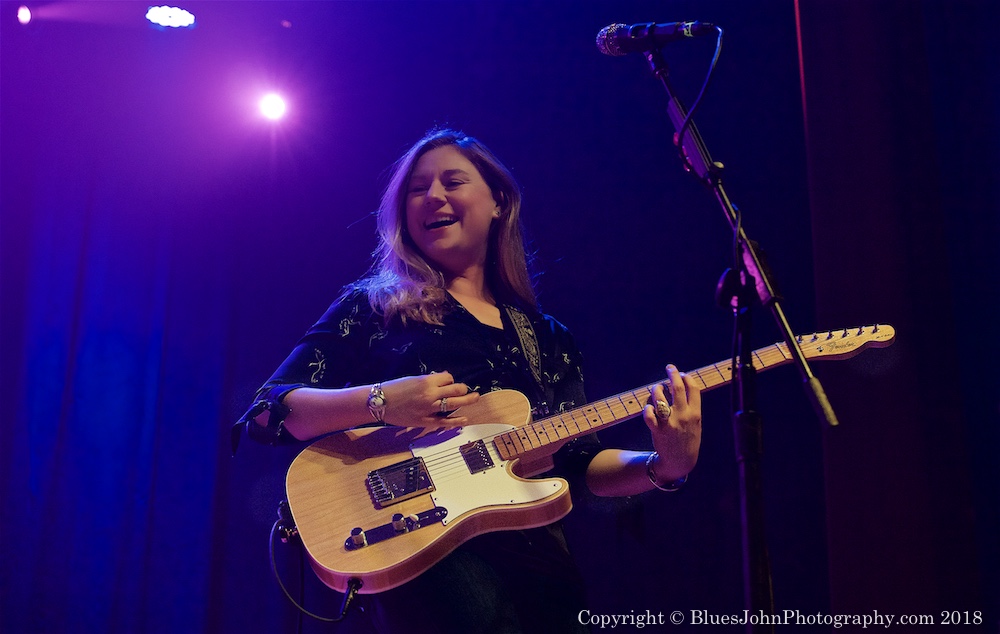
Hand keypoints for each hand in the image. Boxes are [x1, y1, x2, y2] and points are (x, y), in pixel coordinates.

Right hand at [380, 371, 479, 427]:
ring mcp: (429, 409)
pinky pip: (444, 422)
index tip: (449, 382)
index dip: (450, 380)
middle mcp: (430, 394)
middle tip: (468, 390)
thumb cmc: (394, 388)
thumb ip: (429, 380)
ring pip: (454, 404)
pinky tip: (465, 419)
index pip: (448, 378)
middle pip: (456, 390)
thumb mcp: (413, 379)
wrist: (379, 402)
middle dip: (463, 389)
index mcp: (426, 381)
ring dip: (467, 400)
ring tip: (475, 398)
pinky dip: (456, 421)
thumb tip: (444, 378)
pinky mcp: (425, 421)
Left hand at [643, 364, 701, 481]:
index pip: (693, 389)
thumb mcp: (696, 424)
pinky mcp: (657, 430)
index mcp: (695, 414)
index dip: (687, 378)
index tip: (682, 374)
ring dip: (656, 390)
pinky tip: (649, 408)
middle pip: (677, 388)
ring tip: (657, 390)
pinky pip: (648, 414)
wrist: (680, 462)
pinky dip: (647, 409)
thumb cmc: (688, 439)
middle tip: (669, 367)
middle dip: (672, 374)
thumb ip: (692, 407)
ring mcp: (670, 423)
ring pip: (659, 398)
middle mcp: (683, 416)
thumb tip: (685, 386)